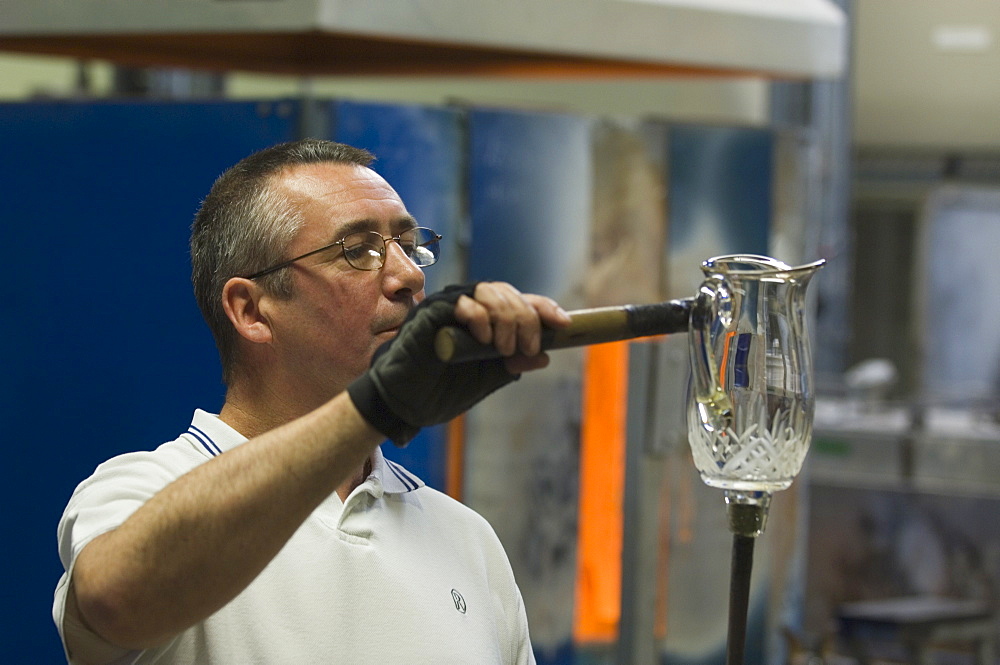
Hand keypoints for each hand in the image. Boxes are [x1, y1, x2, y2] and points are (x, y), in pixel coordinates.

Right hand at [346, 282, 569, 445]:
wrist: (405, 404)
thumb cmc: (441, 390)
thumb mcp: (486, 380)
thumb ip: (511, 366)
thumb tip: (544, 356)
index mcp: (485, 322)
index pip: (520, 303)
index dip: (544, 309)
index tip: (565, 324)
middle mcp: (469, 308)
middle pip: (510, 294)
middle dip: (526, 319)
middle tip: (526, 347)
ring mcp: (449, 308)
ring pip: (490, 292)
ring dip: (506, 317)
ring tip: (503, 347)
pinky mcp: (431, 313)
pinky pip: (463, 302)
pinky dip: (479, 317)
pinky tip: (484, 339)